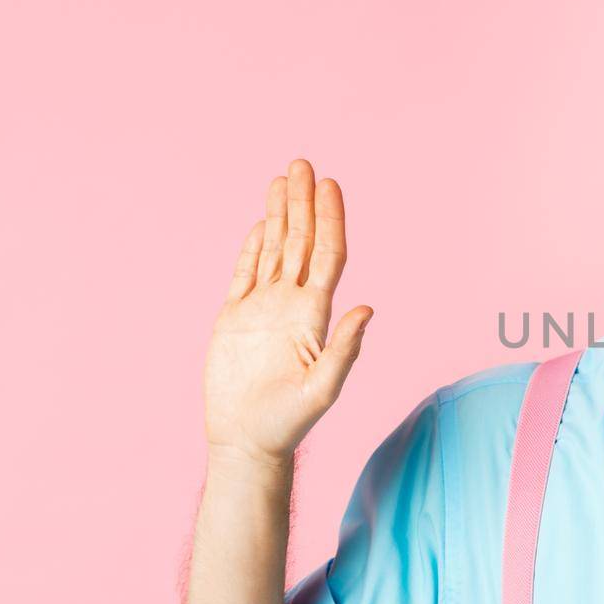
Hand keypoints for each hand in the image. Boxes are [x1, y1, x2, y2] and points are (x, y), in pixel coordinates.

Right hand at [203, 159, 372, 466]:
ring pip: (274, 250)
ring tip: (283, 178)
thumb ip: (345, 349)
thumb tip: (368, 309)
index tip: (330, 185)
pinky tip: (262, 223)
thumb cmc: (289, 422)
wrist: (248, 440)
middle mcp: (293, 305)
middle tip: (303, 163)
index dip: (330, 220)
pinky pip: (245, 273)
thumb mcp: (323, 389)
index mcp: (315, 315)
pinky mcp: (235, 318)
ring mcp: (263, 309)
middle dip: (303, 203)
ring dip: (279, 215)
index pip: (327, 255)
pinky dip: (253, 246)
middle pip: (301, 242)